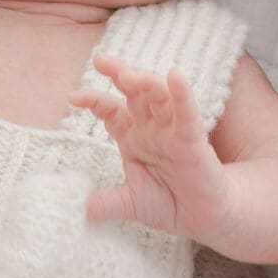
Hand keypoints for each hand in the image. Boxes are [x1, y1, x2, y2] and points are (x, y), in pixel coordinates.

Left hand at [76, 57, 235, 244]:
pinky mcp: (194, 140)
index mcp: (133, 137)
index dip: (94, 101)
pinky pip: (188, 115)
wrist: (203, 219)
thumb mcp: (131, 204)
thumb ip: (107, 203)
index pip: (111, 111)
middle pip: (134, 93)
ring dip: (145, 82)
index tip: (73, 97)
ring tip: (128, 74)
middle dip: (119, 73)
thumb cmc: (169, 203)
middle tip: (100, 59)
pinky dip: (183, 96)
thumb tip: (79, 208)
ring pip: (159, 97)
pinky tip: (176, 77)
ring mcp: (173, 131)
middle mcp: (152, 128)